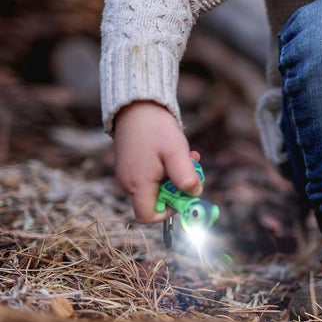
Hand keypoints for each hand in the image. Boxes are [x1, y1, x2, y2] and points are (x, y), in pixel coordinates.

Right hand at [112, 101, 202, 222]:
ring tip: (188, 155)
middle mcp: (128, 183)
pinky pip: (150, 175)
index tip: (183, 195)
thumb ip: (185, 177)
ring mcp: (128, 173)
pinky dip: (166, 167)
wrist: (137, 105)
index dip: (168, 213)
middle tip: (193, 169)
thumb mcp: (176, 153)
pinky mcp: (130, 164)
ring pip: (155, 186)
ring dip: (175, 175)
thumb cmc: (156, 129)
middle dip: (177, 188)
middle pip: (155, 200)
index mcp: (137, 184)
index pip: (147, 216)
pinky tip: (176, 151)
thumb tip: (194, 194)